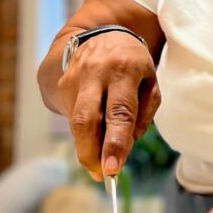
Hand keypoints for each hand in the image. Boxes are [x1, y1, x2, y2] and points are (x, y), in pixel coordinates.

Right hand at [55, 31, 159, 180]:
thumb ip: (144, 113)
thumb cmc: (131, 64)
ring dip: (86, 149)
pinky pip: (73, 118)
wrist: (97, 36)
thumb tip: (126, 146)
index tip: (113, 169)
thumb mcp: (150, 81)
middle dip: (91, 152)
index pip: (120, 112)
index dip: (115, 142)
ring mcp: (74, 79)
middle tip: (101, 175)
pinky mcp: (61, 87)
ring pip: (76, 122)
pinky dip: (84, 136)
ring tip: (98, 166)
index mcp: (124, 70)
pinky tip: (93, 141)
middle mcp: (95, 73)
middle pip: (86, 119)